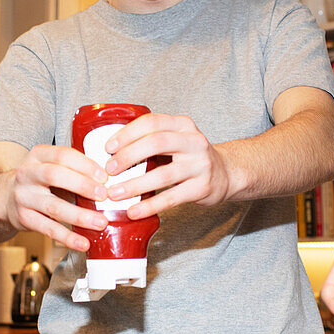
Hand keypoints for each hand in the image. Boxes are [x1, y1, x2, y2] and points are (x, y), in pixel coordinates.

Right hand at [3, 144, 108, 250]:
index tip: (104, 176)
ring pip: (53, 206)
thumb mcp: (51, 165)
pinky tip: (83, 243)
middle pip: (55, 176)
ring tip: (100, 222)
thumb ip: (75, 169)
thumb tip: (110, 180)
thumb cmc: (40, 180)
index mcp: (38, 155)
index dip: (85, 165)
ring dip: (80, 216)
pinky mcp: (24, 218)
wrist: (6, 197)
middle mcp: (27, 173)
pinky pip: (48, 229)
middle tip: (104, 195)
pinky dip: (68, 237)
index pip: (62, 155)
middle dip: (82, 185)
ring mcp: (23, 196)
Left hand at [100, 113, 230, 218]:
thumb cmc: (190, 157)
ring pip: (163, 174)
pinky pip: (171, 198)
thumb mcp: (175, 139)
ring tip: (114, 193)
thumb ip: (150, 140)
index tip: (108, 147)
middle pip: (156, 143)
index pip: (152, 122)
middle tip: (108, 170)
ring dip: (134, 185)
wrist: (225, 174)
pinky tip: (134, 211)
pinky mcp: (202, 188)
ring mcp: (200, 165)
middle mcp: (194, 141)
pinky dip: (149, 206)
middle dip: (127, 156)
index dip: (127, 133)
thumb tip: (110, 152)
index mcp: (182, 124)